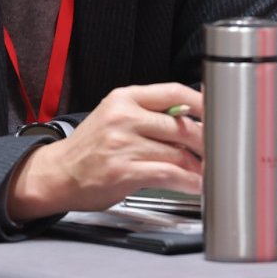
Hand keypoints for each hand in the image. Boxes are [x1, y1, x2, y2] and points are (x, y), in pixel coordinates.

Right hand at [4, 83, 202, 222]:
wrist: (57, 173)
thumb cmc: (90, 147)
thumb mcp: (114, 116)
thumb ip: (149, 113)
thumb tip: (191, 117)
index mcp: (123, 98)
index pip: (172, 92)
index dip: (201, 102)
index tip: (219, 113)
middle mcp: (123, 118)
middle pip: (181, 125)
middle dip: (206, 141)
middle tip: (219, 150)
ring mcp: (122, 145)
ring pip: (178, 153)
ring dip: (199, 166)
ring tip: (209, 172)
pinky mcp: (123, 172)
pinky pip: (167, 175)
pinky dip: (188, 182)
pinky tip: (196, 185)